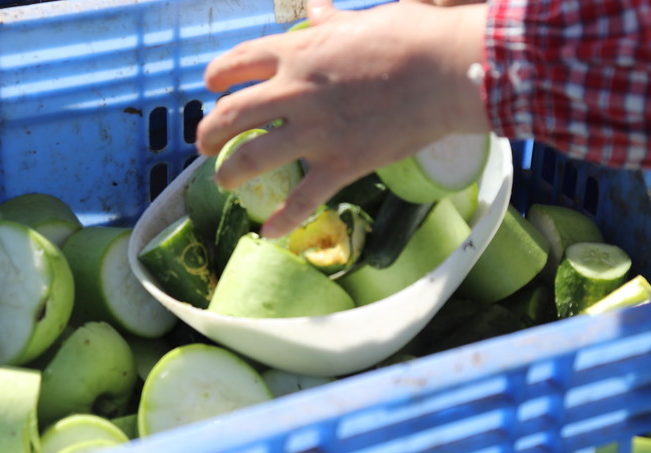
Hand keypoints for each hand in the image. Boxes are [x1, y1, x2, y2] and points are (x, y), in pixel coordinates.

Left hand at [196, 0, 488, 237]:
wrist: (446, 71)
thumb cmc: (410, 36)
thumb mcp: (360, 20)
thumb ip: (330, 20)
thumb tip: (317, 6)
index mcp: (296, 52)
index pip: (236, 65)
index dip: (216, 79)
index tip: (212, 89)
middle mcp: (294, 91)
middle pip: (231, 115)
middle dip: (208, 132)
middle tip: (204, 144)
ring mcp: (314, 131)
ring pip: (251, 157)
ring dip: (228, 172)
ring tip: (222, 181)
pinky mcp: (341, 164)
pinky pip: (302, 199)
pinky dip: (282, 220)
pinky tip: (268, 233)